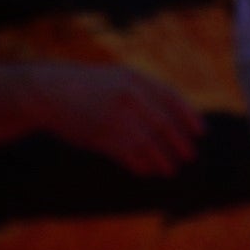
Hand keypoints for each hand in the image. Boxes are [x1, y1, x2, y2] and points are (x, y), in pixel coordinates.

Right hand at [39, 64, 211, 179]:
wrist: (48, 92)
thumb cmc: (85, 89)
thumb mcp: (115, 79)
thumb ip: (141, 93)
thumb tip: (171, 119)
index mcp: (133, 78)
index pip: (171, 97)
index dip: (188, 116)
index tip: (200, 132)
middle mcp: (128, 95)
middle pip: (163, 124)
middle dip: (179, 143)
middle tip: (188, 156)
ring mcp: (114, 115)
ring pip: (148, 143)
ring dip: (161, 159)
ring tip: (169, 169)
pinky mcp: (101, 134)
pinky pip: (128, 154)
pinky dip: (140, 164)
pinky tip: (146, 170)